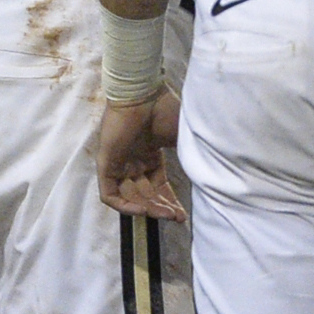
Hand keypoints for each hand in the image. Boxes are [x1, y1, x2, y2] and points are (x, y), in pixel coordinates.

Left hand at [97, 87, 187, 222]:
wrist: (144, 95)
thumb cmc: (165, 111)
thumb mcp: (184, 139)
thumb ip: (190, 158)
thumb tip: (206, 177)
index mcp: (150, 154)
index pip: (158, 186)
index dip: (169, 201)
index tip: (183, 215)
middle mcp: (134, 161)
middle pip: (145, 195)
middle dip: (161, 208)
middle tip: (176, 218)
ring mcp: (119, 163)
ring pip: (130, 197)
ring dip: (147, 209)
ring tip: (165, 215)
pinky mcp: (106, 164)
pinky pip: (109, 194)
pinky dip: (124, 206)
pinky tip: (143, 210)